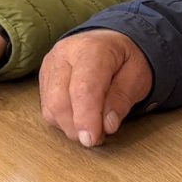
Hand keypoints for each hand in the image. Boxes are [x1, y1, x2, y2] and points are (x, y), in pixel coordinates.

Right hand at [37, 29, 154, 146]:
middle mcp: (64, 54)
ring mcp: (50, 66)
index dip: (86, 117)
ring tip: (93, 126)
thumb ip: (122, 99)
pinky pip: (47, 108)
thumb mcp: (137, 76)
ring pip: (51, 108)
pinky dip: (63, 120)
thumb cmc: (125, 59)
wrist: (110, 42)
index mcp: (91, 48)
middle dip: (78, 127)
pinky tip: (80, 117)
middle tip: (99, 137)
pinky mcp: (44, 78)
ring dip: (71, 126)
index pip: (83, 88)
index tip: (92, 139)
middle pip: (60, 100)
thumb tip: (107, 125)